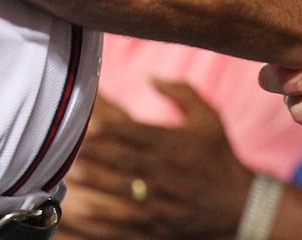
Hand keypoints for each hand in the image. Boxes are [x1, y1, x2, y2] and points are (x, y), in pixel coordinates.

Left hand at [59, 86, 252, 238]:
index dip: (107, 127)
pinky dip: (98, 218)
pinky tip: (79, 212)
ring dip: (91, 184)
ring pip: (117, 192)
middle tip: (62, 147)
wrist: (239, 205)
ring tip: (67, 176)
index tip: (85, 122)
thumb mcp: (208, 118)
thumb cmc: (219, 157)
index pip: (134, 132)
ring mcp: (157, 201)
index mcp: (171, 143)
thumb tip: (152, 76)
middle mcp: (162, 172)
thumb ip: (182, 93)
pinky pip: (121, 223)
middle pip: (119, 161)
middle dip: (91, 153)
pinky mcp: (154, 225)